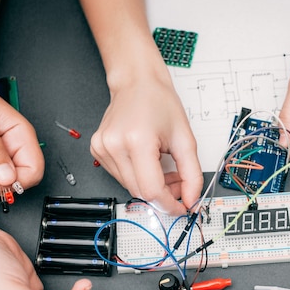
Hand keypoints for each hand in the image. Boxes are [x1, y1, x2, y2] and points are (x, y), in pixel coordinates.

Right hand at [90, 76, 202, 214]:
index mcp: (137, 140)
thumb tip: (192, 200)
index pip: (151, 190)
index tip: (181, 206)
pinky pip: (121, 176)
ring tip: (164, 168)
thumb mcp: (185, 138)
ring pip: (130, 187)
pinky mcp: (97, 150)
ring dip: (151, 186)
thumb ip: (192, 173)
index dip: (169, 203)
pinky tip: (147, 162)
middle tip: (178, 183)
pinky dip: (138, 176)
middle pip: (140, 192)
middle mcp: (115, 146)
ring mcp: (103, 149)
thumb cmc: (159, 102)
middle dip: (163, 194)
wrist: (136, 83)